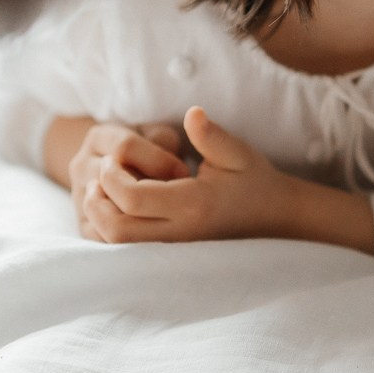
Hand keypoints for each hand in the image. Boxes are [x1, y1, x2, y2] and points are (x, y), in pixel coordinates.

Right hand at [67, 121, 189, 240]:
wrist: (120, 168)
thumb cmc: (149, 148)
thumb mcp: (157, 134)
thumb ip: (164, 143)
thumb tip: (177, 174)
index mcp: (99, 138)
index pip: (125, 148)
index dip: (159, 160)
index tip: (184, 172)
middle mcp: (81, 166)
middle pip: (113, 181)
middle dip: (149, 190)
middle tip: (175, 198)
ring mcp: (79, 197)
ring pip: (107, 214)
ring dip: (139, 217)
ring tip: (163, 213)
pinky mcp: (84, 226)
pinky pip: (103, 238)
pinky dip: (129, 238)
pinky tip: (152, 231)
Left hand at [83, 106, 296, 243]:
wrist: (275, 219)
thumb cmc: (254, 181)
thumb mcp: (238, 153)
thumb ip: (211, 135)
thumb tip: (192, 113)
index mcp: (194, 204)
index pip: (133, 198)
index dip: (112, 177)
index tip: (113, 158)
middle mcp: (182, 234)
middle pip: (118, 231)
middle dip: (97, 203)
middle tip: (98, 179)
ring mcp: (177, 252)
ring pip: (120, 248)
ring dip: (102, 221)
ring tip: (104, 194)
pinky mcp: (173, 259)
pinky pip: (129, 255)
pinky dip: (113, 236)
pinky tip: (118, 212)